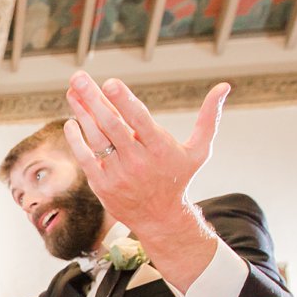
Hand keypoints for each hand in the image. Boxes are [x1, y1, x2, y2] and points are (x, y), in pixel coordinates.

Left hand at [62, 72, 228, 248]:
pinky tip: (71, 121)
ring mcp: (117, 174)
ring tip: (73, 90)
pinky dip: (77, 139)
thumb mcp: (200, 150)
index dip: (123, 101)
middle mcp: (138, 161)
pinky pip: (85, 158)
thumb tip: (225, 86)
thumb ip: (209, 118)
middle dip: (93, 100)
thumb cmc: (179, 177)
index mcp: (161, 149)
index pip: (139, 120)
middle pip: (112, 126)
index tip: (110, 82)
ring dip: (82, 113)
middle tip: (79, 78)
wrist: (160, 218)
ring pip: (96, 139)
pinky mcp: (102, 185)